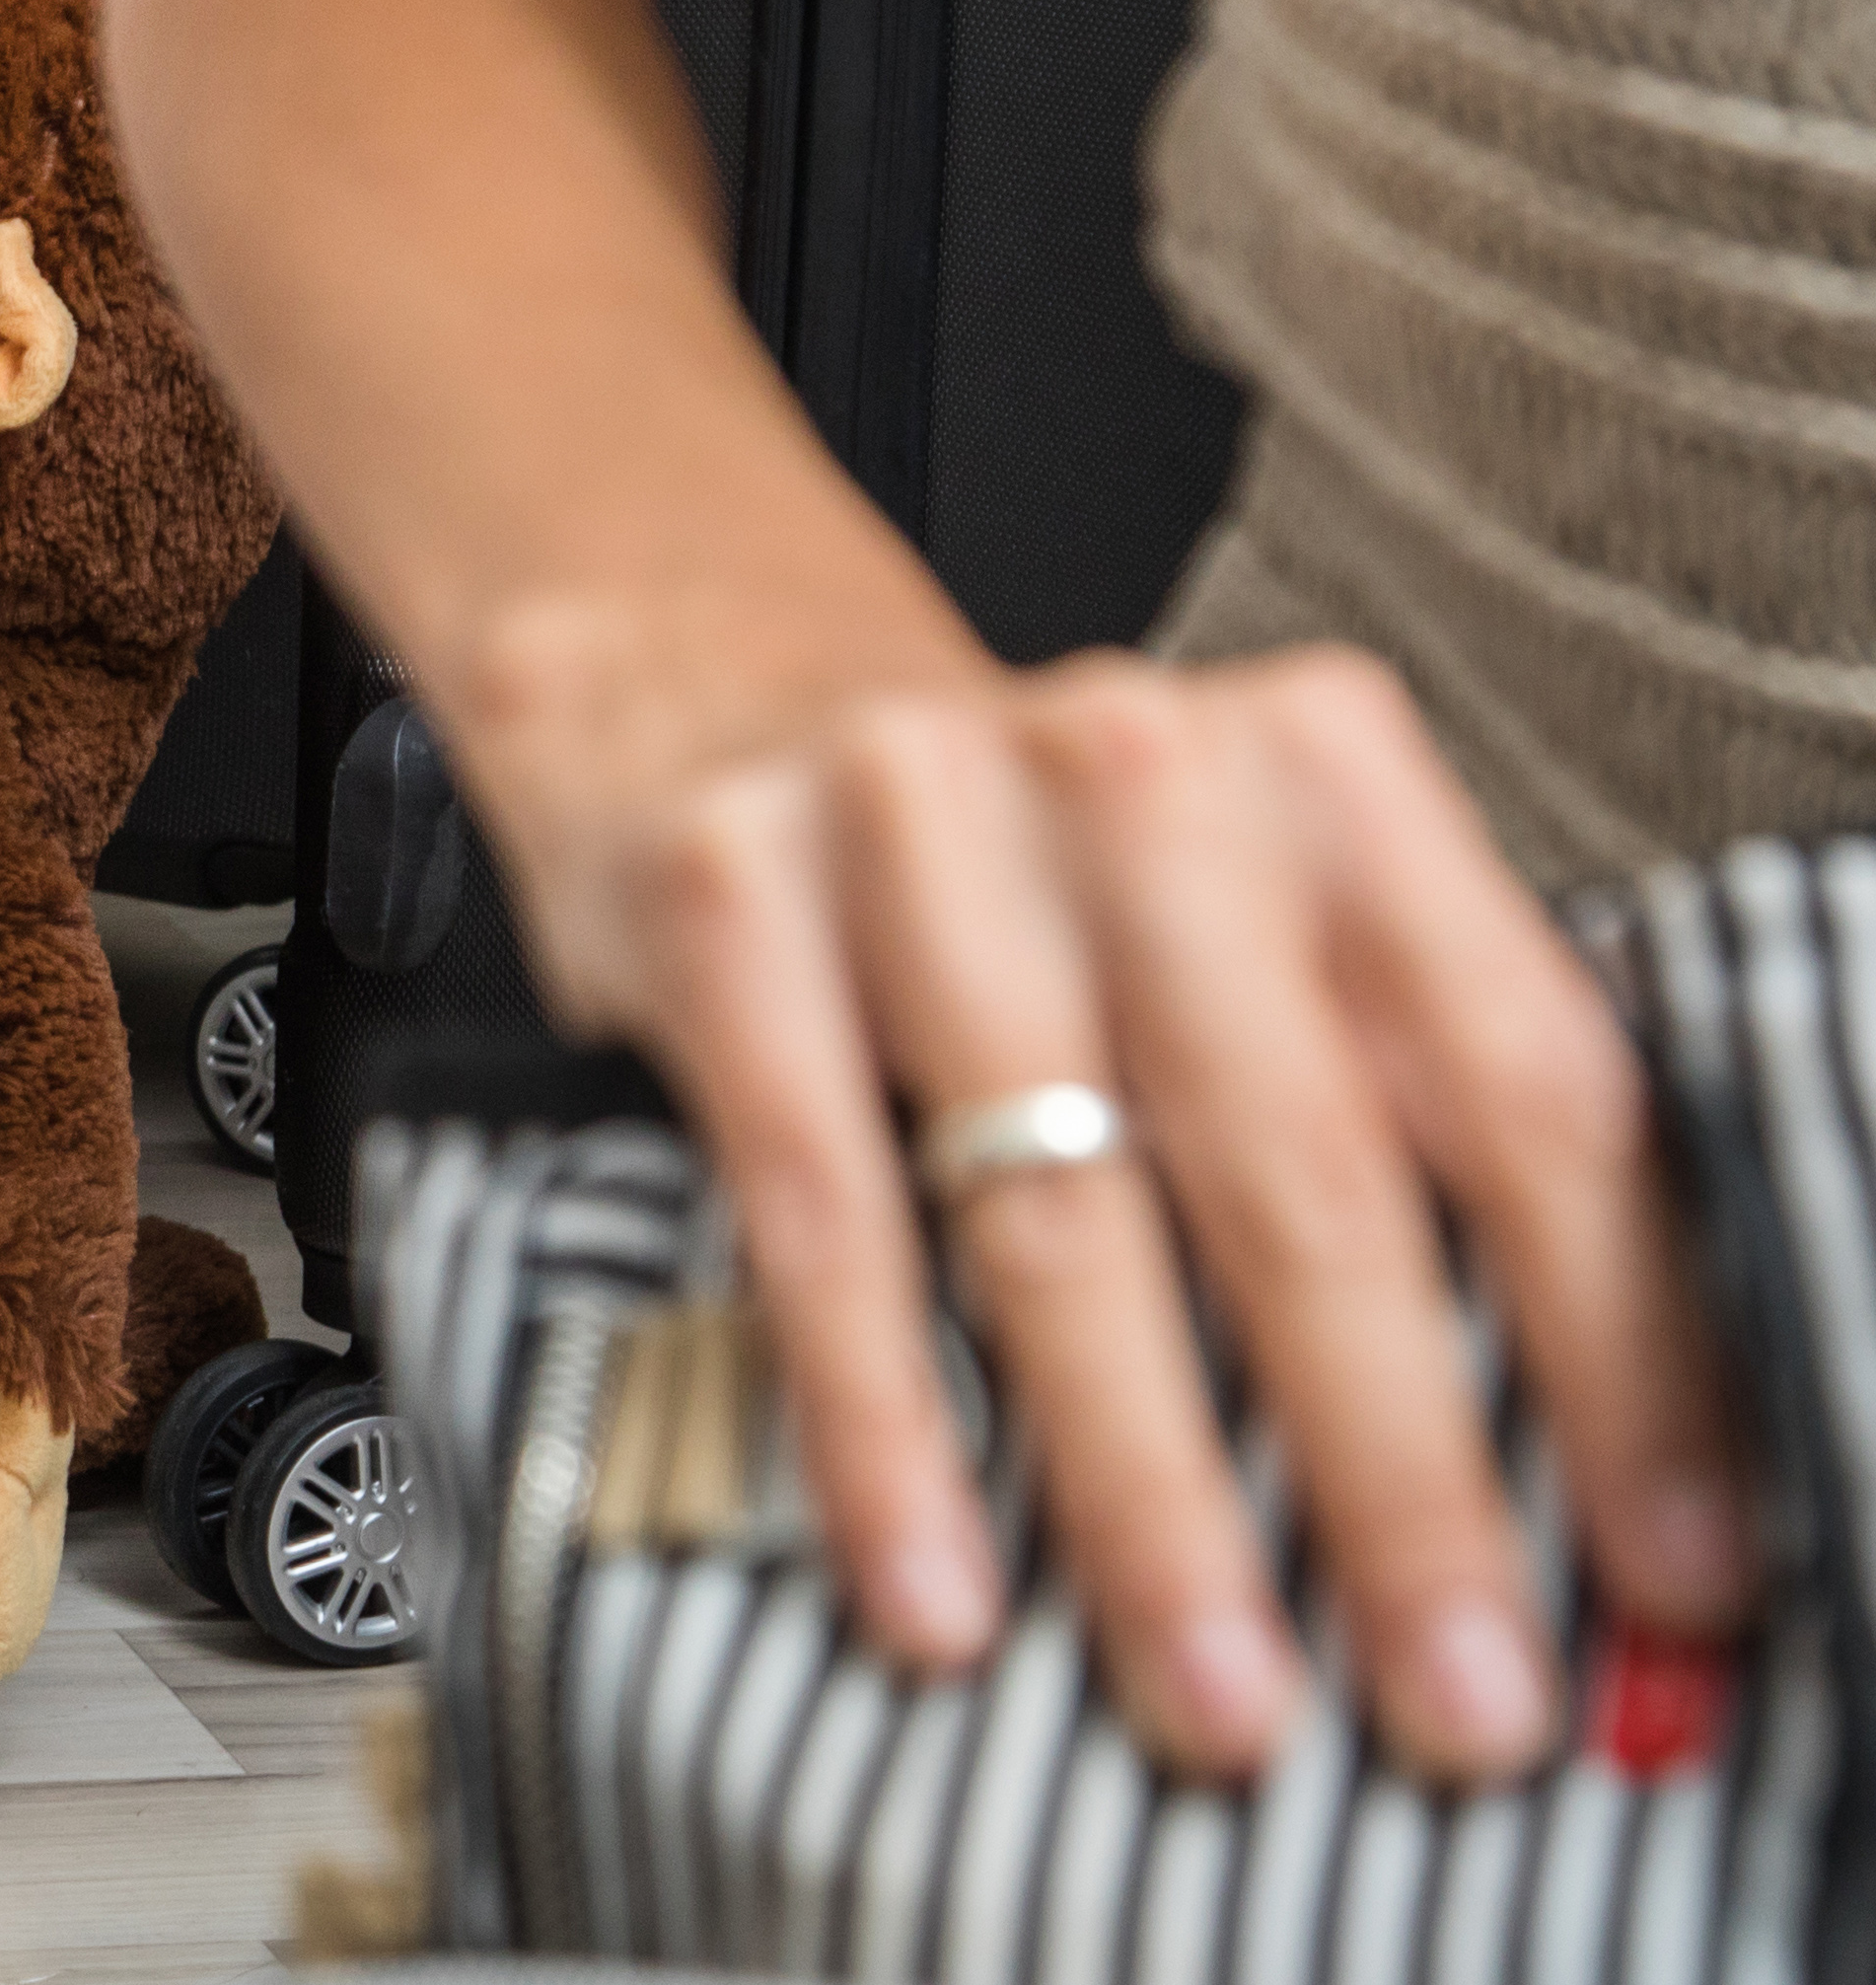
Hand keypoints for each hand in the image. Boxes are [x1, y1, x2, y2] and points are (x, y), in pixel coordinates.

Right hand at [461, 621, 1750, 1785]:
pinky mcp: (724, 895)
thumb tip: (1573, 1477)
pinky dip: (882, 1426)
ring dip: (1148, 1494)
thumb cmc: (1035, 869)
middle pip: (1303, 1166)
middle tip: (1459, 1701)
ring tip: (1216, 1695)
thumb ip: (1400, 1128)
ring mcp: (912, 819)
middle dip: (1397, 1472)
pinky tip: (936, 1589)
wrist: (707, 679)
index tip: (1673, 1577)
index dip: (1620, 1349)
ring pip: (1058, 1213)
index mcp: (1327, 777)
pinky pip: (817, 1208)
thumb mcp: (1249, 924)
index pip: (1525, 1084)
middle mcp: (1136, 772)